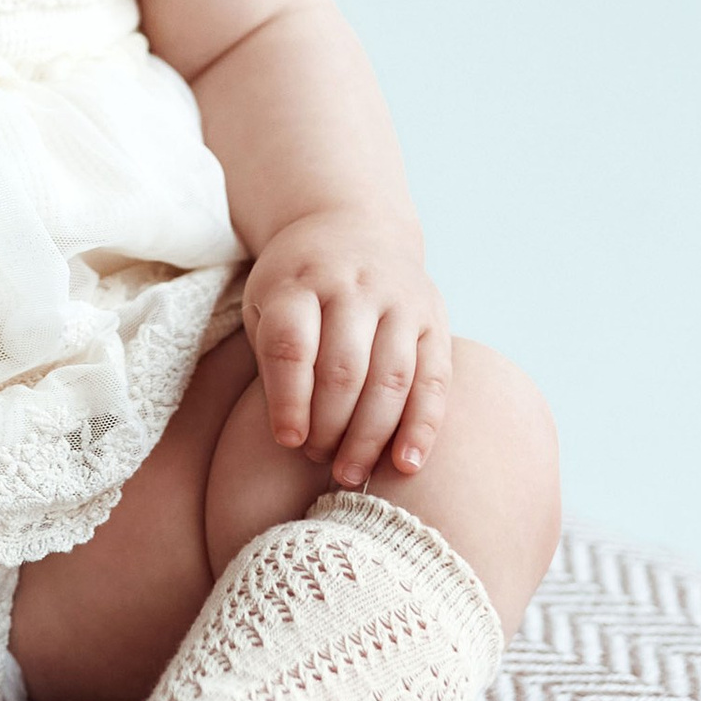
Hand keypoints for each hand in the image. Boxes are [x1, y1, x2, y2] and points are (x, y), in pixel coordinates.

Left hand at [240, 209, 450, 488]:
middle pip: (345, 368)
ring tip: (350, 474)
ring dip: (372, 436)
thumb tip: (291, 437)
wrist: (352, 226)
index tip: (287, 441)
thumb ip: (273, 359)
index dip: (289, 400)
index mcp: (300, 281)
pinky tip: (406, 464)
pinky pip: (434, 380)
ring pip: (391, 378)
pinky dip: (422, 427)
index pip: (292, 345)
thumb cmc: (298, 285)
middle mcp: (353, 286)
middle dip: (330, 426)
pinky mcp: (434, 318)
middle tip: (318, 460)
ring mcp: (399, 300)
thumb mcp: (265, 302)